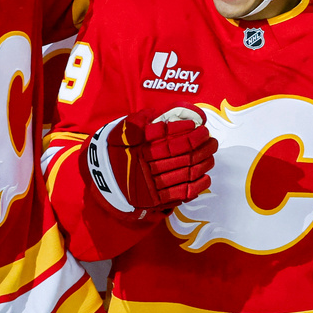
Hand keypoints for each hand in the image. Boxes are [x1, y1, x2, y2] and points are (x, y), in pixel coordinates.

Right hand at [83, 104, 217, 217]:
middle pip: (183, 156)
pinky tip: (205, 176)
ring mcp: (152, 185)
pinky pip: (182, 193)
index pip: (171, 140)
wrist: (101, 178)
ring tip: (211, 154)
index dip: (189, 134)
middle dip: (202, 147)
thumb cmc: (116, 149)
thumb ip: (142, 120)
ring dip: (203, 163)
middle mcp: (147, 166)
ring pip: (186, 173)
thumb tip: (163, 112)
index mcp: (141, 148)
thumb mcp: (123, 130)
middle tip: (211, 139)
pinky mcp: (156, 200)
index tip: (200, 128)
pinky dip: (197, 185)